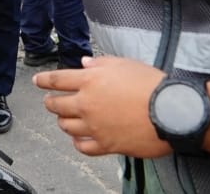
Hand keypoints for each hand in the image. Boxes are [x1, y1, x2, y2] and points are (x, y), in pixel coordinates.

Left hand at [35, 55, 169, 158]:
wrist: (171, 111)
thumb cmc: (151, 84)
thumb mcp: (124, 64)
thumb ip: (101, 63)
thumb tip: (85, 62)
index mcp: (90, 81)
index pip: (57, 80)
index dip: (43, 80)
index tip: (37, 81)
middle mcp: (87, 103)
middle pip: (56, 105)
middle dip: (50, 102)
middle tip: (50, 102)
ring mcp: (95, 126)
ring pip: (66, 126)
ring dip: (63, 122)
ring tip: (65, 119)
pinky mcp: (106, 144)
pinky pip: (83, 147)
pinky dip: (78, 142)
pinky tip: (79, 139)